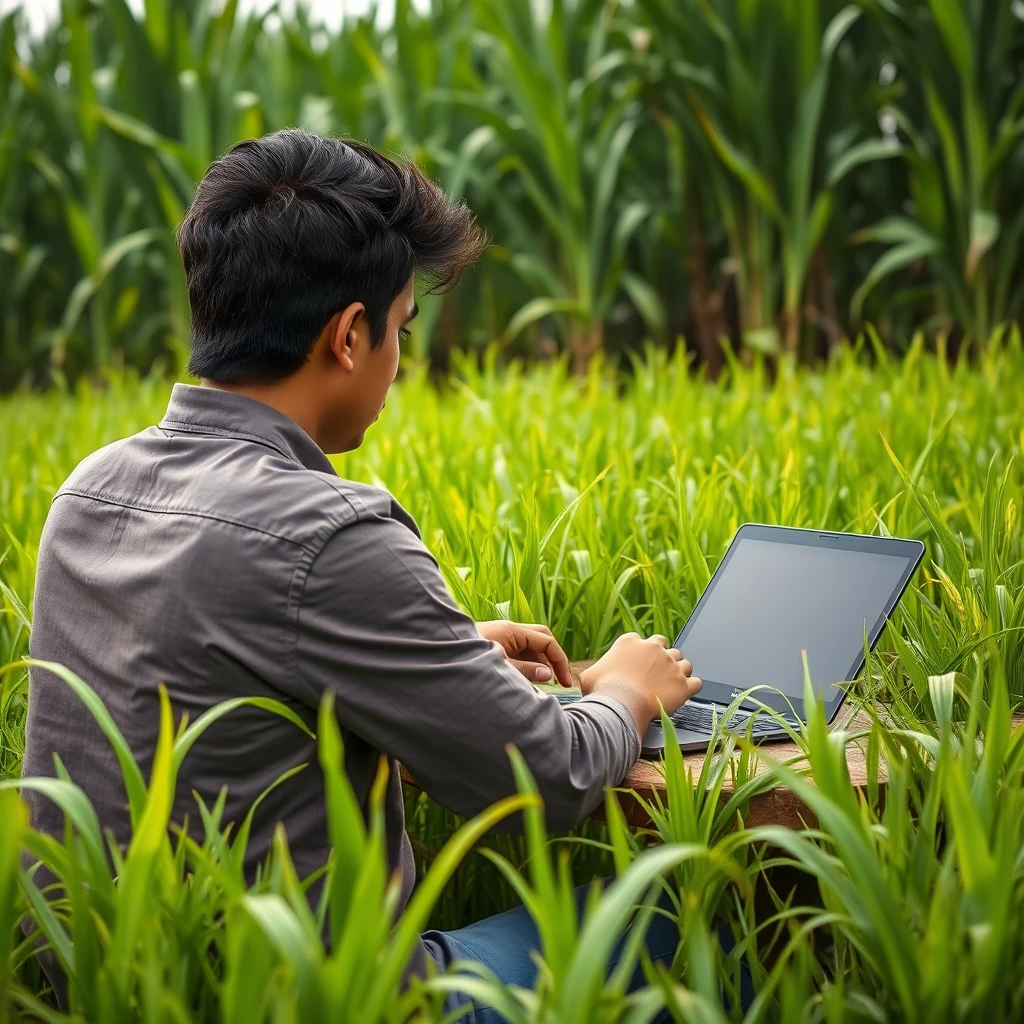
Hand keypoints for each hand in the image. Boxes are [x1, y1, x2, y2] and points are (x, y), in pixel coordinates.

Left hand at [476, 619, 572, 686]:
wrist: (441, 654)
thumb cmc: (469, 660)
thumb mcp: (501, 668)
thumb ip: (525, 671)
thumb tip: (548, 675)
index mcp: (512, 631)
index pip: (547, 641)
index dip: (559, 660)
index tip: (565, 682)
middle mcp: (510, 630)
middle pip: (542, 639)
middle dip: (553, 658)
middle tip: (560, 681)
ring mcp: (503, 637)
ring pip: (530, 647)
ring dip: (539, 663)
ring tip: (543, 686)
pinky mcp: (496, 646)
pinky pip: (519, 653)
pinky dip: (527, 665)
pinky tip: (527, 682)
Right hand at [579, 632, 700, 736]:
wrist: (621, 703)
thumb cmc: (603, 690)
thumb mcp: (590, 675)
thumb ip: (596, 671)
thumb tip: (591, 678)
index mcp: (631, 642)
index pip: (643, 640)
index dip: (643, 653)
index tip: (640, 664)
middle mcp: (654, 649)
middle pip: (666, 647)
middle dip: (664, 658)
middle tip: (658, 672)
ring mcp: (671, 665)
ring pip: (684, 663)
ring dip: (680, 671)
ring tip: (672, 684)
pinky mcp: (683, 684)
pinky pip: (696, 682)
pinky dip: (692, 687)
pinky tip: (685, 693)